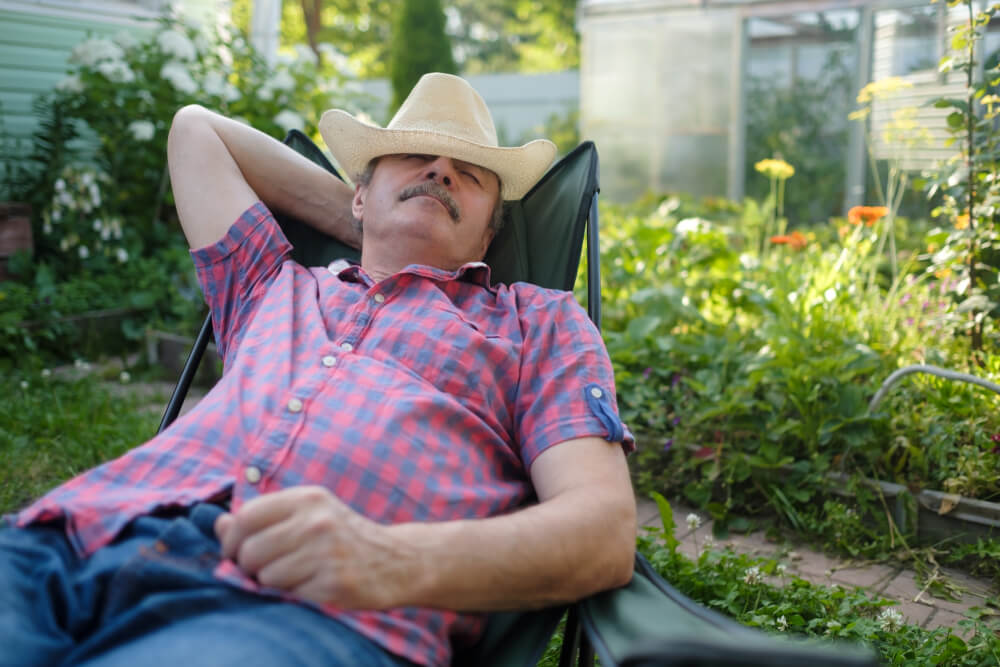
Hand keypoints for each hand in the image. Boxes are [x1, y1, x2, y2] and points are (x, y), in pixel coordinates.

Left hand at [214, 486, 405, 608]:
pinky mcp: (335, 584)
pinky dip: (294, 597)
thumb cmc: (343, 537)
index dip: (231, 540)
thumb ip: (263, 517)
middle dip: (250, 567)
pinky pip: (288, 596)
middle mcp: (317, 521)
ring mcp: (327, 552)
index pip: (246, 516)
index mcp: (307, 498)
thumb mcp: (308, 515)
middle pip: (250, 551)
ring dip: (272, 584)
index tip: (235, 553)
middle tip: (267, 570)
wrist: (397, 560)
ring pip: (265, 577)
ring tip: (296, 577)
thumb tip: (219, 525)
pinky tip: (314, 588)